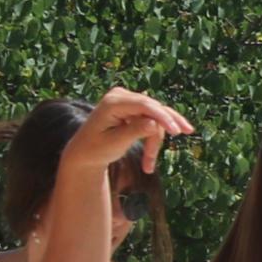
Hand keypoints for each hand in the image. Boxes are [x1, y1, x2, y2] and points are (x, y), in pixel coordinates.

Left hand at [66, 89, 193, 171]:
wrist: (85, 153)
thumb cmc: (96, 149)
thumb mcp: (114, 143)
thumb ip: (134, 131)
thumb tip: (155, 124)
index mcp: (112, 102)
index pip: (144, 105)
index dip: (163, 117)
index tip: (177, 131)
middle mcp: (121, 96)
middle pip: (153, 112)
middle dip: (158, 136)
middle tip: (153, 160)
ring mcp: (128, 100)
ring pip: (156, 118)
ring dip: (155, 141)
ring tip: (148, 166)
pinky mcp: (134, 108)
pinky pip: (153, 119)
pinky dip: (155, 137)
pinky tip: (154, 158)